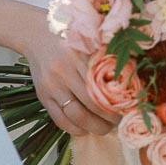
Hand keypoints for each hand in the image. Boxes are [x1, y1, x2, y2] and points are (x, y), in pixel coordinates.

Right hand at [25, 25, 118, 139]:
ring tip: (105, 129)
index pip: (101, 86)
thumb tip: (129, 77)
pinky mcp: (43, 96)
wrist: (36, 35)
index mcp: (78, 56)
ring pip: (75, 116)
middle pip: (90, 104)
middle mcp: (63, 72)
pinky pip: (59, 120)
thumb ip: (104, 56)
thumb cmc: (68, 37)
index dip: (116, 101)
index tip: (127, 108)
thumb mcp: (87, 40)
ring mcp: (51, 86)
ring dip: (93, 127)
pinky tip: (85, 129)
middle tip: (119, 122)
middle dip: (108, 118)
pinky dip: (74, 129)